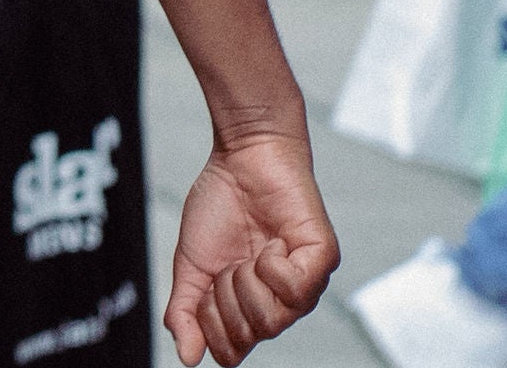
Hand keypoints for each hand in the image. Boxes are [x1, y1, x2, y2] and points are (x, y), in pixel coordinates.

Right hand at [164, 130, 338, 364]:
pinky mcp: (322, 260)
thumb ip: (184, 311)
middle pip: (251, 337)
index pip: (231, 351)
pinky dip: (272, 266)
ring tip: (249, 253)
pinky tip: (272, 243)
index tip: (205, 290)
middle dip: (224, 299)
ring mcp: (305, 283)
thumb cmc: (221, 206)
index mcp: (250, 306)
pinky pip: (297, 290)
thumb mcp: (190, 265)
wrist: (242, 159)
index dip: (209, 327)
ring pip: (273, 320)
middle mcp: (281, 302)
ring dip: (246, 282)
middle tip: (228, 265)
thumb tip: (187, 357)